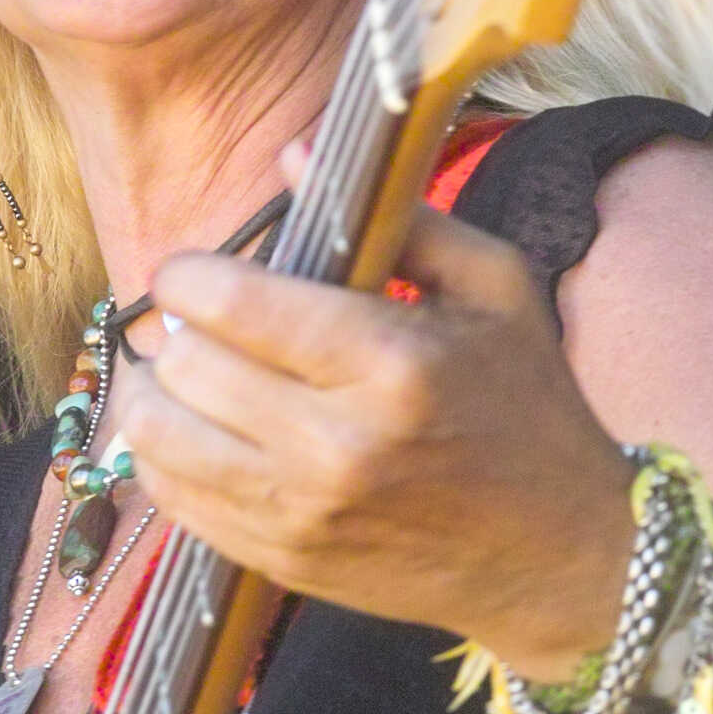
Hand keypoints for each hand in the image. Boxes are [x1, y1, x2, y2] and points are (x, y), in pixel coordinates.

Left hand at [110, 156, 638, 675]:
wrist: (560, 556)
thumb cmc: (528, 406)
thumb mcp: (494, 289)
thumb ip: (399, 216)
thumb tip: (295, 152)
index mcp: (392, 362)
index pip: (234, 301)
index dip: (190, 272)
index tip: (196, 268)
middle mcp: (338, 443)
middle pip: (186, 364)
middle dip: (176, 327)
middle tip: (196, 318)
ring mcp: (303, 512)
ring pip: (157, 436)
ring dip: (152, 392)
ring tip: (178, 370)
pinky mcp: (281, 560)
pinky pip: (171, 500)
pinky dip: (162, 456)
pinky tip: (194, 430)